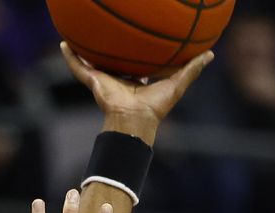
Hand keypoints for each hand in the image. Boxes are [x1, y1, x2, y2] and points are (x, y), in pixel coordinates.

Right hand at [60, 41, 213, 144]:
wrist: (136, 119)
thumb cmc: (157, 106)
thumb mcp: (178, 83)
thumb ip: (192, 69)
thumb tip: (210, 54)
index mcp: (136, 80)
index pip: (135, 63)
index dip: (136, 52)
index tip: (137, 40)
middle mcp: (118, 79)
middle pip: (112, 60)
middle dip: (108, 48)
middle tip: (108, 31)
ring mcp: (104, 80)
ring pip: (91, 61)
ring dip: (84, 49)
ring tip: (78, 33)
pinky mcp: (94, 81)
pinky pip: (78, 67)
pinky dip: (70, 57)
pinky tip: (64, 43)